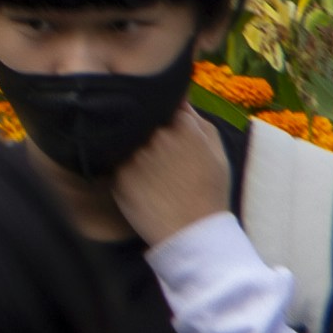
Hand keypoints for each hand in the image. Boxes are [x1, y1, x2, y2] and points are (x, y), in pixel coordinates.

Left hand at [109, 94, 236, 245]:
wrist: (194, 234)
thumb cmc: (210, 193)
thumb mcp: (217, 154)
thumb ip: (199, 123)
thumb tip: (179, 98)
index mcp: (185, 129)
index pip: (162, 102)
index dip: (157, 107)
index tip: (156, 114)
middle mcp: (158, 137)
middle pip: (140, 117)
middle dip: (142, 124)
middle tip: (150, 143)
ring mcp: (137, 155)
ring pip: (125, 137)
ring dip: (130, 143)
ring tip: (145, 164)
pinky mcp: (120, 174)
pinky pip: (115, 160)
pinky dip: (122, 166)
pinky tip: (138, 180)